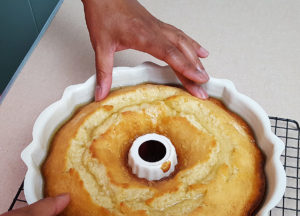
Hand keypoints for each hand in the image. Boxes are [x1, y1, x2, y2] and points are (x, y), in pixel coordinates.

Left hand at [82, 0, 208, 100]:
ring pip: (184, 43)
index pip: (170, 54)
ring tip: (205, 75)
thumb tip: (100, 94)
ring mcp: (159, 27)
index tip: (198, 80)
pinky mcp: (158, 26)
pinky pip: (180, 35)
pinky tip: (199, 51)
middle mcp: (156, 31)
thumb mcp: (101, 45)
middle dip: (194, 71)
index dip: (185, 67)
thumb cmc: (103, 14)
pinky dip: (192, 44)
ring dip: (195, 60)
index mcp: (144, 36)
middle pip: (181, 52)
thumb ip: (103, 72)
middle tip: (203, 89)